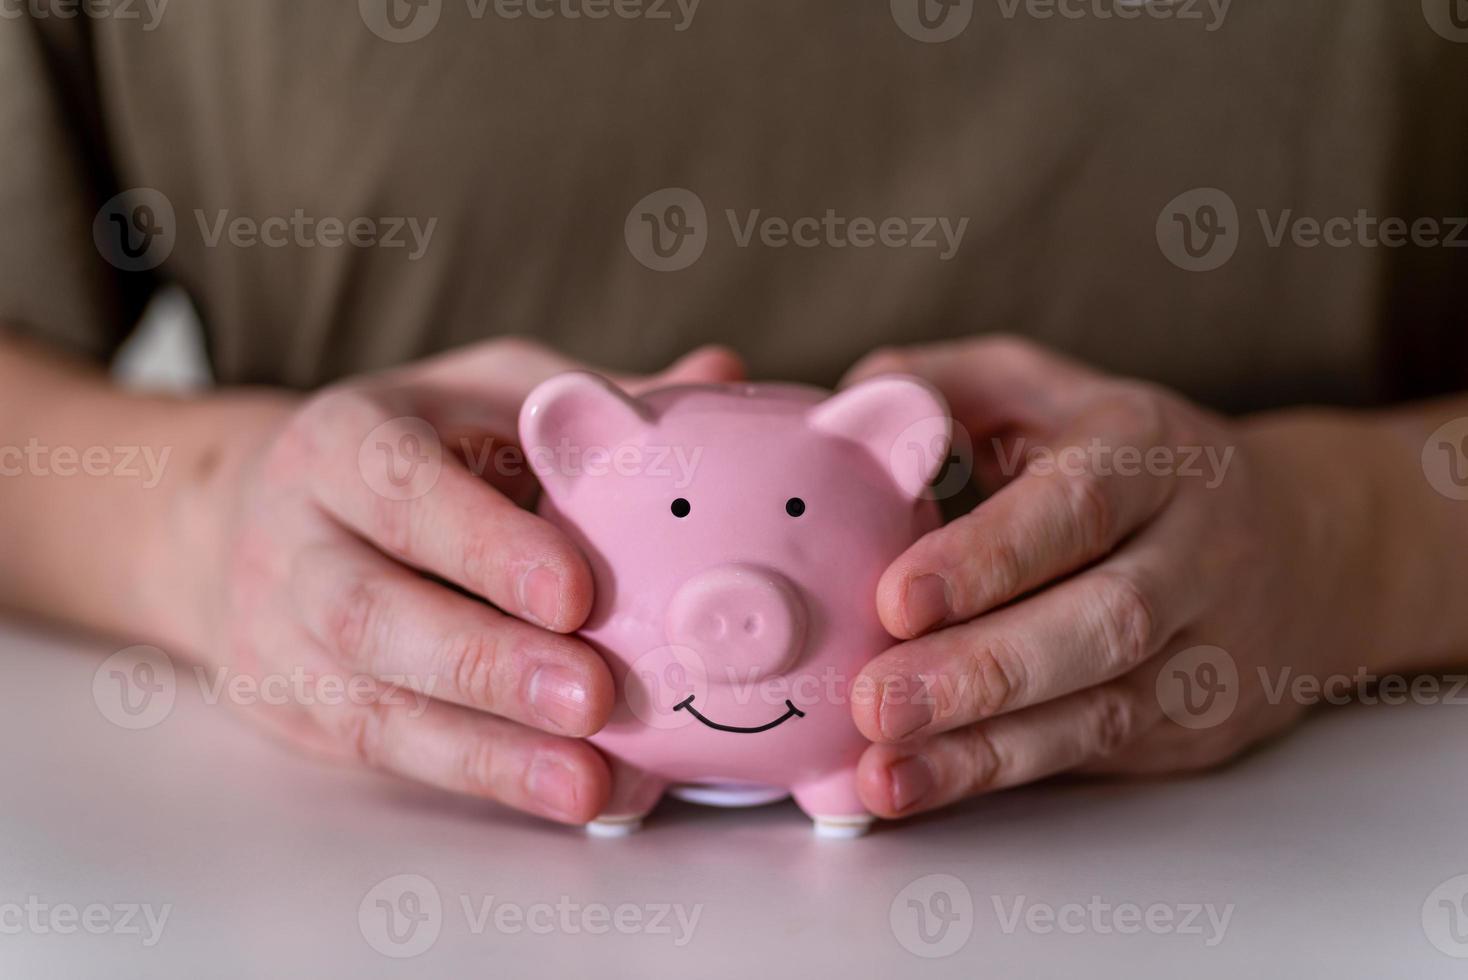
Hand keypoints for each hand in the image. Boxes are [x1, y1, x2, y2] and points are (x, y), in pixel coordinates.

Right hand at [187, 339, 741, 823]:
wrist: (261, 514)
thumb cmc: (414, 447)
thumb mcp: (486, 396)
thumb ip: (588, 408)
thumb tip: (720, 376)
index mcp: (343, 441)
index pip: (401, 490)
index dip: (485, 545)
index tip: (576, 591)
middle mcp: (296, 540)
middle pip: (372, 614)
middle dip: (487, 662)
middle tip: (594, 696)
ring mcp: (282, 635)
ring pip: (370, 703)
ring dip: (487, 751)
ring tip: (589, 782)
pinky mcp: (298, 709)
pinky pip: (386, 754)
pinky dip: (483, 779)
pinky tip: (570, 794)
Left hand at [844, 336, 1391, 817]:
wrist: (1304, 547)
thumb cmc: (1126, 460)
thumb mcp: (1043, 389)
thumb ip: (941, 388)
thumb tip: (845, 416)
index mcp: (1150, 453)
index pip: (1079, 506)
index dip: (991, 555)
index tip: (896, 598)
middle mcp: (1196, 552)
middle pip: (1106, 622)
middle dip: (984, 670)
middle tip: (877, 702)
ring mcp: (1208, 651)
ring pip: (1105, 710)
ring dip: (986, 752)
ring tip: (887, 771)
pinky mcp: (1197, 728)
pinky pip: (1094, 757)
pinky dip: (1002, 776)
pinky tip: (921, 785)